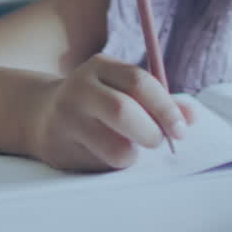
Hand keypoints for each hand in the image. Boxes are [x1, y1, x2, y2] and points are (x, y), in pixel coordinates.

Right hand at [27, 54, 195, 171]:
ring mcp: (66, 119)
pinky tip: (105, 155)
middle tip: (159, 142)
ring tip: (130, 150)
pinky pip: (100, 165)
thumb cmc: (97, 102)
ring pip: (114, 147)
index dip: (165, 107)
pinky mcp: (59, 148)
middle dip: (151, 133)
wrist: (40, 114)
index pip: (139, 82)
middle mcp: (80, 88)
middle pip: (123, 111)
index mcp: (101, 66)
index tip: (181, 129)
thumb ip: (158, 101)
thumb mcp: (123, 89)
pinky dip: (113, 165)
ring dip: (133, 155)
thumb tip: (191, 117)